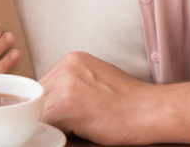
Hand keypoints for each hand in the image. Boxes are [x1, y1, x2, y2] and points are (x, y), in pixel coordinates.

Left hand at [39, 52, 153, 145]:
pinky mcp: (66, 104)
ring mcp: (65, 84)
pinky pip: (47, 124)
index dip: (51, 103)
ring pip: (41, 111)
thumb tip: (51, 98)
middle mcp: (66, 66)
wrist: (149, 111)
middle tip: (72, 123)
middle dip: (50, 113)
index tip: (62, 115)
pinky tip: (79, 130)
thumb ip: (72, 83)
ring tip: (78, 126)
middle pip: (39, 97)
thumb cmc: (129, 102)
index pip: (45, 84)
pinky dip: (59, 132)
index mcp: (72, 59)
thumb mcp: (96, 78)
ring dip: (54, 123)